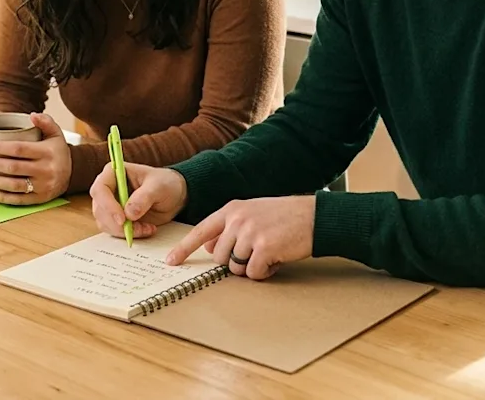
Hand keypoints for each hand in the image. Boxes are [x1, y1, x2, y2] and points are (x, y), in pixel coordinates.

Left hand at [0, 113, 70, 204]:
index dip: (0, 147)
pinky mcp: (39, 199)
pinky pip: (17, 199)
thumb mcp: (55, 132)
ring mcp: (43, 186)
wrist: (72, 173)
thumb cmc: (57, 150)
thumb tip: (31, 115)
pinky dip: (1, 196)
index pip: (20, 149)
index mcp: (47, 152)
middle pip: (13, 167)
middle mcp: (46, 170)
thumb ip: (45, 121)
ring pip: (13, 185)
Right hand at [88, 162, 187, 239]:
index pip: (100, 189)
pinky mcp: (116, 219)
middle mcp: (108, 189)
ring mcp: (110, 205)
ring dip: (124, 231)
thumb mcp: (158, 187)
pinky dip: (129, 234)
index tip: (122, 219)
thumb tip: (129, 213)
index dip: (107, 205)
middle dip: (116, 223)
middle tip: (137, 228)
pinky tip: (146, 229)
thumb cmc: (165, 183)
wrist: (173, 196)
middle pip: (99, 210)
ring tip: (146, 227)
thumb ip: (144, 197)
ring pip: (105, 223)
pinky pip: (114, 231)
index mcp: (113, 173)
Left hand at [166, 196, 315, 279]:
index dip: (184, 248)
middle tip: (256, 251)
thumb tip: (212, 250)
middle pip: (220, 258)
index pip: (200, 231)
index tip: (171, 261)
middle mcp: (237, 220)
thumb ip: (230, 228)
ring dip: (252, 267)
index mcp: (232, 210)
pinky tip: (276, 259)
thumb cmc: (283, 217)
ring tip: (268, 252)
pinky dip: (265, 272)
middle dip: (236, 262)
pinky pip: (253, 273)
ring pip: (236, 268)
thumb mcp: (252, 214)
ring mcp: (250, 233)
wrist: (313, 216)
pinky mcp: (264, 247)